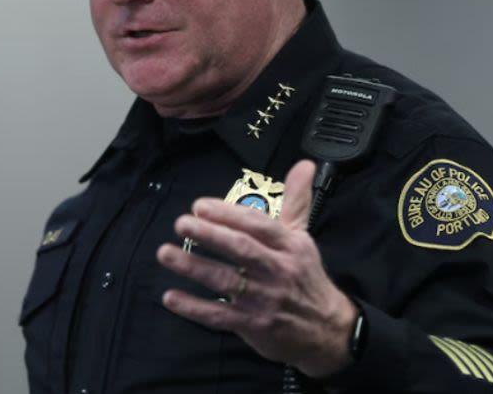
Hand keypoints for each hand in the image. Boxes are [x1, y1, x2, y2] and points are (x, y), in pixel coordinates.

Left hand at [155, 159, 358, 377]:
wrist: (326, 328)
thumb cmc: (306, 276)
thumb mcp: (304, 237)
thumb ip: (297, 200)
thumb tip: (304, 164)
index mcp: (290, 245)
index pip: (257, 225)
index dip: (228, 214)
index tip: (200, 206)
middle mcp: (278, 270)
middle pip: (241, 249)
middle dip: (209, 235)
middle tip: (181, 223)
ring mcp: (264, 299)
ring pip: (225, 280)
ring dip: (193, 266)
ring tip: (166, 253)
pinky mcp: (253, 325)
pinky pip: (218, 315)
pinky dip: (194, 307)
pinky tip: (171, 297)